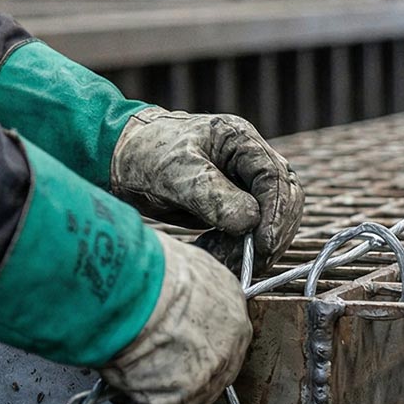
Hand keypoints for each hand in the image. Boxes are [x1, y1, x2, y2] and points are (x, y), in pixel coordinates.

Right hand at [100, 232, 252, 403]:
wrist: (132, 292)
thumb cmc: (148, 269)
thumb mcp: (184, 261)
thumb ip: (189, 284)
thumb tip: (169, 289)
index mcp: (233, 303)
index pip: (222, 330)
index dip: (192, 336)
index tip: (171, 335)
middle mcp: (231, 344)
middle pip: (209, 366)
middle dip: (180, 365)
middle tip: (148, 356)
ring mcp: (208, 378)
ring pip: (186, 394)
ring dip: (159, 386)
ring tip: (129, 366)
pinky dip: (135, 402)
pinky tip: (121, 379)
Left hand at [111, 108, 303, 271]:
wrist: (121, 162)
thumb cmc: (146, 155)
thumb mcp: (176, 172)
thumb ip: (213, 194)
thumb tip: (250, 222)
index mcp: (240, 140)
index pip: (276, 177)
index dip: (277, 212)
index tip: (264, 243)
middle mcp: (248, 161)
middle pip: (282, 200)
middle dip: (271, 234)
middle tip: (251, 263)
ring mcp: (243, 184)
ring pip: (269, 220)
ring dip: (253, 248)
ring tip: (223, 262)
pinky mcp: (233, 207)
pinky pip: (248, 233)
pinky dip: (238, 250)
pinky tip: (216, 257)